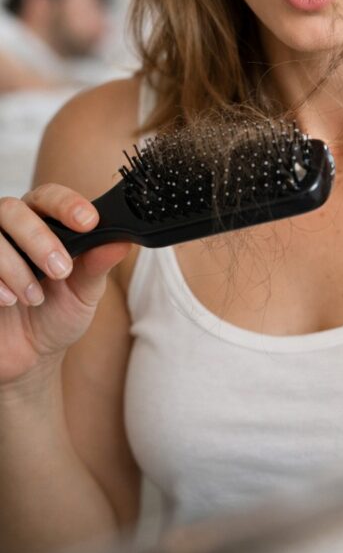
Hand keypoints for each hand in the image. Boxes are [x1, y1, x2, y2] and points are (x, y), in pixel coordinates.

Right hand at [0, 186, 130, 386]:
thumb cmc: (58, 314)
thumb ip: (98, 264)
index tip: (88, 222)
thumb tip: (122, 240)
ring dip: (16, 267)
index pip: (50, 196)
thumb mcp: (85, 291)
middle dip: (38, 238)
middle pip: (13, 209)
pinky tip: (8, 301)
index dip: (67, 204)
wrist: (29, 355)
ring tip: (34, 298)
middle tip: (60, 270)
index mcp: (44, 224)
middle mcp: (12, 230)